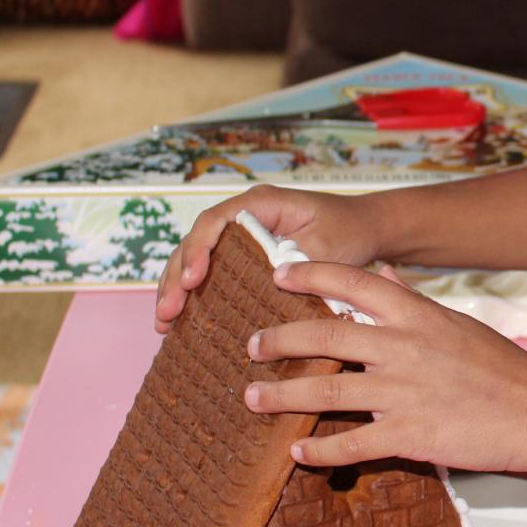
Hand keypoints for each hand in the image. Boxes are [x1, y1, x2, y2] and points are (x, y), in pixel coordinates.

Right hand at [154, 186, 377, 333]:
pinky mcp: (241, 255)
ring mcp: (239, 234)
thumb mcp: (328, 246)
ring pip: (195, 257)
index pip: (216, 221)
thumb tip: (269, 286)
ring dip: (175, 288)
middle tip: (166, 313)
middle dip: (177, 277)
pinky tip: (177, 322)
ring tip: (163, 323)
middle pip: (197, 241)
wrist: (363, 228)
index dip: (199, 249)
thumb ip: (298, 262)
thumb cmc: (348, 232)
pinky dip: (192, 294)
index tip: (192, 280)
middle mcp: (244, 215)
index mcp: (262, 203)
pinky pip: (209, 271)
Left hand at [243, 259, 526, 474]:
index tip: (277, 274)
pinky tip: (297, 454)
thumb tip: (380, 270)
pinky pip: (350, 445)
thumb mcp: (455, 321)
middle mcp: (403, 348)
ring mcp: (404, 393)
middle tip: (251, 345)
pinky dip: (318, 453)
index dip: (310, 274)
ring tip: (252, 400)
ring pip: (325, 395)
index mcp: (416, 315)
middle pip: (322, 337)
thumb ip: (411, 298)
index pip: (352, 282)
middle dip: (278, 341)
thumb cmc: (500, 366)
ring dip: (281, 398)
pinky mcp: (410, 437)